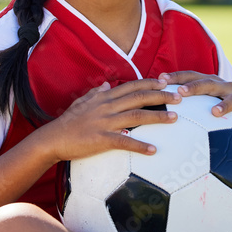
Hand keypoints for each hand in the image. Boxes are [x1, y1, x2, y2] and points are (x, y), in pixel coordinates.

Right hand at [43, 78, 181, 160]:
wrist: (52, 139)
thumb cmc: (68, 122)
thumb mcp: (82, 102)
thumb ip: (96, 93)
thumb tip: (107, 85)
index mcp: (104, 98)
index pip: (132, 86)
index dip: (150, 83)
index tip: (166, 81)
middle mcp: (107, 107)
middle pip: (139, 97)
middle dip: (161, 96)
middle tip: (179, 97)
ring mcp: (105, 122)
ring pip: (136, 116)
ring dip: (157, 117)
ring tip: (175, 118)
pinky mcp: (101, 139)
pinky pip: (124, 142)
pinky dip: (140, 145)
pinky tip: (153, 150)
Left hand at [157, 70, 231, 141]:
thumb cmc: (218, 106)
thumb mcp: (202, 102)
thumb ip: (182, 101)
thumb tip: (151, 104)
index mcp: (210, 82)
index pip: (191, 76)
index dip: (176, 76)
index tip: (161, 80)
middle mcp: (225, 86)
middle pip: (209, 84)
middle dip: (195, 87)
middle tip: (181, 93)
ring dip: (224, 105)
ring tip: (214, 113)